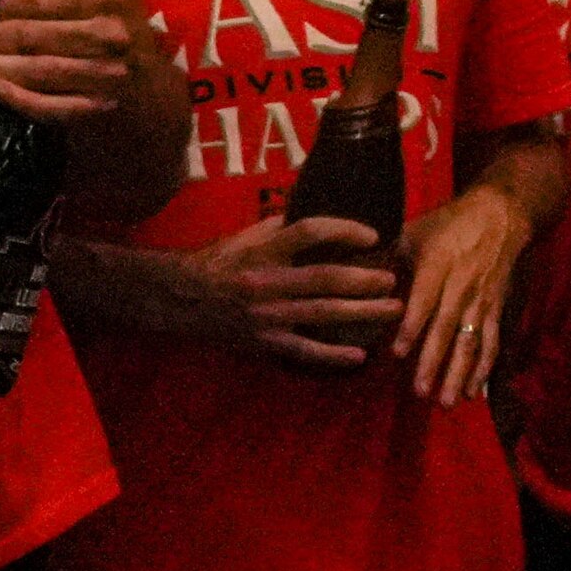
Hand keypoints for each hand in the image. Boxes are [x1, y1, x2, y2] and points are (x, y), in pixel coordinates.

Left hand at [0, 0, 146, 124]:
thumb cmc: (87, 21)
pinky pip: (51, 107)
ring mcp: (109, 74)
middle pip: (32, 38)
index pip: (34, 2)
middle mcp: (112, 34)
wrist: (137, 74)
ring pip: (39, 71)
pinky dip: (18, 99)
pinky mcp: (99, 107)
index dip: (5, 7)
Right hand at [174, 213, 401, 372]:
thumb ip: (280, 226)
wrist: (177, 298)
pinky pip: (303, 350)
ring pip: (323, 313)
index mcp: (262, 251)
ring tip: (393, 308)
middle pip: (326, 278)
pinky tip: (359, 356)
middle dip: (366, 279)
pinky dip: (332, 355)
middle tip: (392, 279)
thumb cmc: (216, 262)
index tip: (373, 235)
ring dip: (363, 312)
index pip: (310, 231)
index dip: (344, 230)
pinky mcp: (262, 341)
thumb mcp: (243, 237)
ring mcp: (265, 314)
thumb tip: (320, 214)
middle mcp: (265, 281)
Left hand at [390, 184, 533, 407]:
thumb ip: (387, 260)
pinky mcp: (497, 308)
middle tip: (421, 393)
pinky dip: (485, 368)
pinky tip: (475, 392)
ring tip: (448, 401)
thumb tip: (352, 281)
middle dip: (434, 363)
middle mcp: (462, 287)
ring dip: (461, 374)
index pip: (424, 302)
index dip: (412, 328)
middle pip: (448, 330)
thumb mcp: (414, 233)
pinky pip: (491, 342)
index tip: (396, 354)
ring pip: (472, 342)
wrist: (502, 215)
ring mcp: (482, 301)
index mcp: (439, 267)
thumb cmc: (449, 223)